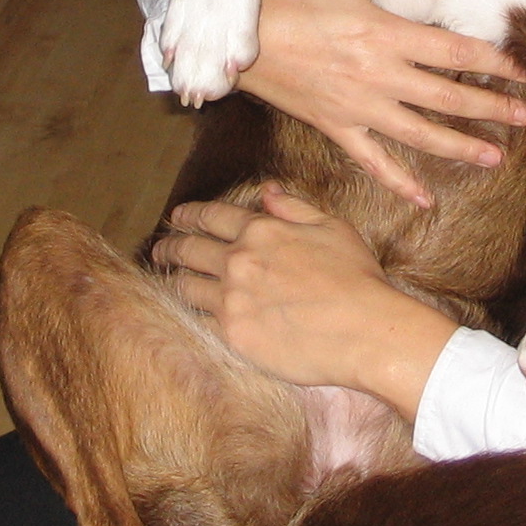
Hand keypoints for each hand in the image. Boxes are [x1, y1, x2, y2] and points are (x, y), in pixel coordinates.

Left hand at [154, 186, 457, 418]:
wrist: (365, 331)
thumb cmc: (357, 278)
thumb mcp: (332, 228)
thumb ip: (294, 208)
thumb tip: (266, 191)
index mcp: (261, 231)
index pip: (212, 217)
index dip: (190, 215)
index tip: (178, 217)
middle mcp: (238, 262)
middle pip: (188, 249)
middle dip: (169, 246)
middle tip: (160, 249)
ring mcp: (232, 300)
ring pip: (186, 285)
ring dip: (174, 278)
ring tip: (169, 278)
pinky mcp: (232, 335)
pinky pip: (198, 319)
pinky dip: (190, 312)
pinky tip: (187, 311)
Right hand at [237, 0, 525, 206]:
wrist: (240, 40)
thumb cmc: (292, 1)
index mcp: (385, 36)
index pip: (454, 53)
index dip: (493, 63)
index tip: (521, 72)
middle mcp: (379, 76)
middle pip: (447, 98)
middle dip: (489, 108)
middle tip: (525, 117)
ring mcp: (359, 107)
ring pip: (419, 135)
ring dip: (459, 148)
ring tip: (494, 157)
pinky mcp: (337, 127)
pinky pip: (373, 162)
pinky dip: (399, 183)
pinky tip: (424, 200)